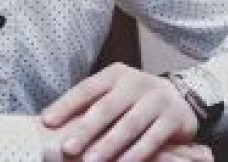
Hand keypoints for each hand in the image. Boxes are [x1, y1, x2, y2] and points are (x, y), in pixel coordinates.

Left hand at [40, 63, 199, 161]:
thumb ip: (89, 104)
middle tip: (67, 148)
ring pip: (129, 125)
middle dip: (85, 129)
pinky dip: (136, 154)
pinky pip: (152, 138)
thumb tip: (49, 119)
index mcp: (114, 74)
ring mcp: (156, 98)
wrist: (181, 98)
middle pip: (106, 107)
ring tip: (91, 161)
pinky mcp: (174, 117)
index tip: (46, 122)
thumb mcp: (114, 93)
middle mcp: (135, 82)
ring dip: (108, 145)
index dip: (66, 105)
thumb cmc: (134, 100)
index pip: (86, 88)